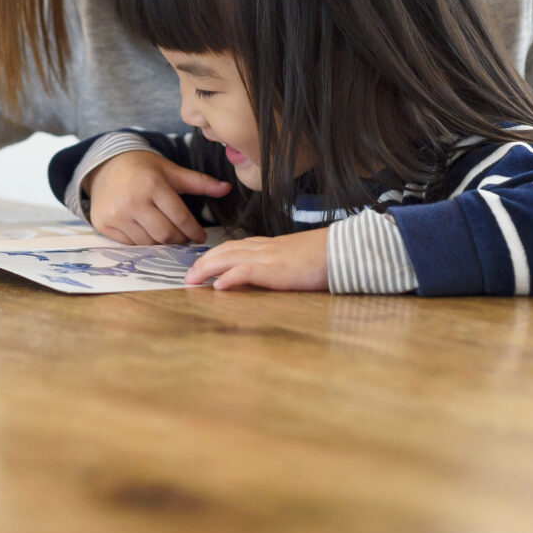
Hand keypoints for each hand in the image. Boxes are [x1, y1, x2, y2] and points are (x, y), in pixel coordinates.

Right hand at [81, 149, 229, 246]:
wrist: (105, 165)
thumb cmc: (143, 168)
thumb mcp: (171, 171)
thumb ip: (199, 182)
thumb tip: (227, 188)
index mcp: (152, 184)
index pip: (180, 217)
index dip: (194, 231)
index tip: (201, 236)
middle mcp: (132, 200)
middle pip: (165, 234)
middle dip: (179, 240)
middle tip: (184, 239)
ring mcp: (116, 214)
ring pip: (148, 243)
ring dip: (161, 243)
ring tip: (167, 235)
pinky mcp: (104, 224)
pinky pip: (130, 244)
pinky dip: (142, 242)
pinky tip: (147, 233)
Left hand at [185, 229, 329, 290]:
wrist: (344, 251)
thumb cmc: (326, 257)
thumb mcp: (297, 259)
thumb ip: (280, 264)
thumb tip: (269, 275)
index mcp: (270, 246)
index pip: (235, 246)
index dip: (215, 255)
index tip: (201, 265)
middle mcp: (265, 248)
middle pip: (225, 251)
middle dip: (204, 262)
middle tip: (187, 276)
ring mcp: (269, 258)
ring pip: (229, 258)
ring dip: (207, 269)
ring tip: (192, 280)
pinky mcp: (276, 270)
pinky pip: (246, 272)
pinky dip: (229, 278)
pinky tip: (217, 287)